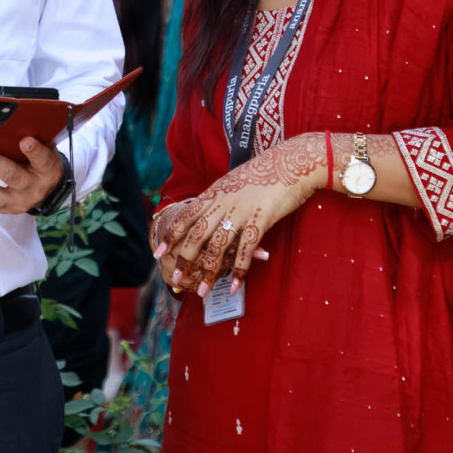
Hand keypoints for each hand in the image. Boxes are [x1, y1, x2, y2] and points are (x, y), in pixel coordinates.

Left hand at [0, 136, 63, 214]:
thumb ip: (33, 136)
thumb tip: (11, 117)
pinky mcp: (1, 209)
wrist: (45, 189)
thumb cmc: (40, 162)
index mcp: (47, 170)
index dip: (34, 151)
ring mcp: (16, 202)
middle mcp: (32, 189)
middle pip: (13, 177)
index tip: (25, 141)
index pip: (42, 160)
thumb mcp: (44, 148)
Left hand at [157, 132, 327, 296]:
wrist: (293, 161)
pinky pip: (246, 249)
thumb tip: (211, 207)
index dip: (172, 235)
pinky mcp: (261, 219)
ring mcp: (241, 211)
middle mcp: (224, 202)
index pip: (186, 215)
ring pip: (218, 246)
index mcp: (216, 192)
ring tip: (202, 291)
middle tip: (176, 278)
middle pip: (197, 234)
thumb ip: (222, 196)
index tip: (159, 252)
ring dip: (208, 271)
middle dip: (184, 259)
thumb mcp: (236, 180)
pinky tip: (234, 285)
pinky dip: (239, 269)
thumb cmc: (267, 171)